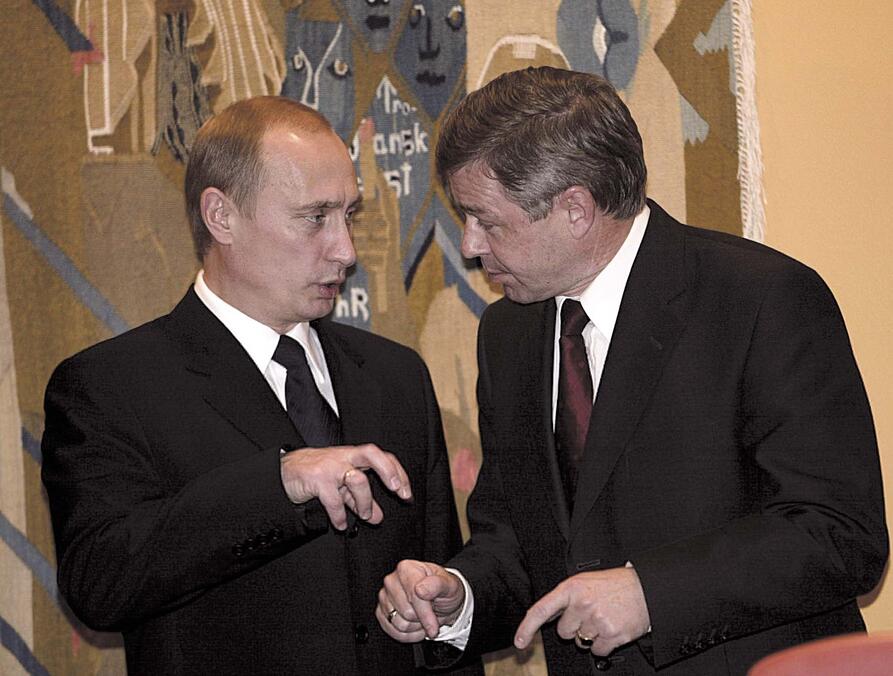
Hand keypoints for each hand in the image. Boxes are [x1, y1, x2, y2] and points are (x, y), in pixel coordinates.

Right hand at [280, 443, 410, 529]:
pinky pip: (333, 498)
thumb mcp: (341, 488)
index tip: (406, 493)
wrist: (284, 474)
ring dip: (365, 501)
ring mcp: (330, 466)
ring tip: (365, 516)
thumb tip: (378, 517)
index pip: (382, 457)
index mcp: (354, 456)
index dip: (397, 473)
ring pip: (357, 478)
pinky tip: (341, 524)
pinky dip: (339, 515)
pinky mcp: (316, 479)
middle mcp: (344, 457)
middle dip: (388, 471)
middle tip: (397, 490)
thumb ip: (359, 500)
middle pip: (372, 454)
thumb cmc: (315, 476)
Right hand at [376, 560, 465, 641]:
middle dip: (422, 619)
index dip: (426, 614)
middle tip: (431, 613)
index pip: (414, 596)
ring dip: (416, 627)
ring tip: (423, 618)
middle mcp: (392, 581)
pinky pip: (394, 633)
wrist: (442, 602)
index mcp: (407, 569)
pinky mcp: (381, 613)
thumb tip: (420, 589)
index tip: (435, 624)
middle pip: (406, 613)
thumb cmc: (444, 591)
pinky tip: (416, 624)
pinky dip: (409, 635)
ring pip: (399, 625)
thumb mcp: (449, 585)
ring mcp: (385, 597)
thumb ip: (437, 585)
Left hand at [514, 566, 649, 655]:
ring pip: (581, 642)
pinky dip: (604, 645)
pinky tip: (612, 628)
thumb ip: (566, 598)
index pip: (542, 609)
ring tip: (604, 618)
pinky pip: (598, 651)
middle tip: (590, 614)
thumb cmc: (614, 585)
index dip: (527, 627)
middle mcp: (582, 604)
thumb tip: (547, 617)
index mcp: (572, 588)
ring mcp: (597, 620)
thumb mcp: (585, 582)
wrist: (645, 589)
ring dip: (590, 636)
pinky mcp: (612, 635)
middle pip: (563, 632)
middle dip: (574, 627)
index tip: (520, 641)